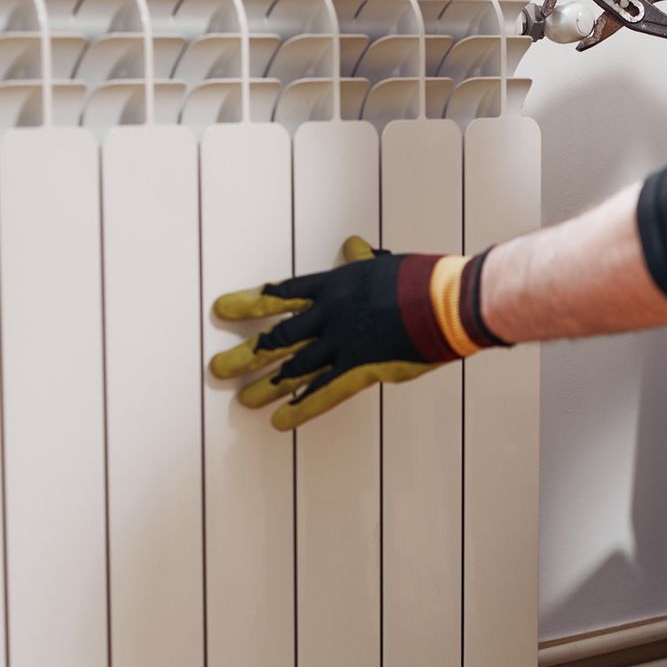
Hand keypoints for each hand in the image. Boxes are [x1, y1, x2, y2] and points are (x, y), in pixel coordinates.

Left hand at [209, 235, 506, 430]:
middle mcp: (331, 315)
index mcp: (336, 287)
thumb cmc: (424, 279)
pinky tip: (281, 422)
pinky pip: (326, 392)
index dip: (250, 304)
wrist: (448, 301)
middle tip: (218, 367)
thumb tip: (353, 245)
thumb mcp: (387, 264)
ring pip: (296, 368)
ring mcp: (345, 343)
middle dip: (247, 354)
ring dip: (267, 385)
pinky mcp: (363, 368)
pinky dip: (302, 408)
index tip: (222, 310)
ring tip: (242, 399)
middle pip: (280, 336)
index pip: (283, 295)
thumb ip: (364, 261)